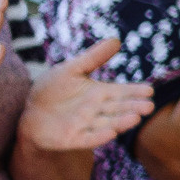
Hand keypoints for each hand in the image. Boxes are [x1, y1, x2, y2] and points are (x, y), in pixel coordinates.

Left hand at [19, 37, 154, 152]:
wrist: (30, 112)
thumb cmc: (52, 89)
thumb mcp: (71, 69)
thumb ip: (93, 58)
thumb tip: (117, 40)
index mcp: (99, 93)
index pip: (120, 92)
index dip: (134, 91)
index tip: (149, 90)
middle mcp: (97, 110)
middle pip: (118, 109)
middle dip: (133, 108)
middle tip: (149, 106)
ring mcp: (86, 125)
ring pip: (107, 123)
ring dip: (121, 122)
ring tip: (135, 118)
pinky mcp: (73, 139)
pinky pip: (88, 138)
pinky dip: (99, 136)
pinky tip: (111, 133)